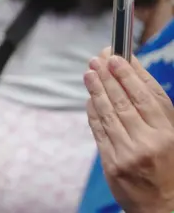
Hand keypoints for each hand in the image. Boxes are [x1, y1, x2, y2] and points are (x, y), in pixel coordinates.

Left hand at [85, 50, 173, 212]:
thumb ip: (154, 106)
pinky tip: (90, 98)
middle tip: (97, 59)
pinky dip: (93, 112)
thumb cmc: (170, 164)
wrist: (165, 206)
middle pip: (123, 102)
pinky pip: (99, 132)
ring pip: (108, 114)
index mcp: (168, 133)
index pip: (144, 96)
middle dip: (108, 77)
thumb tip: (133, 74)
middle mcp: (149, 142)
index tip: (115, 57)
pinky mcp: (112, 164)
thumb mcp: (172, 134)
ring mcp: (128, 154)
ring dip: (96, 91)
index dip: (128, 74)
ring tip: (89, 73)